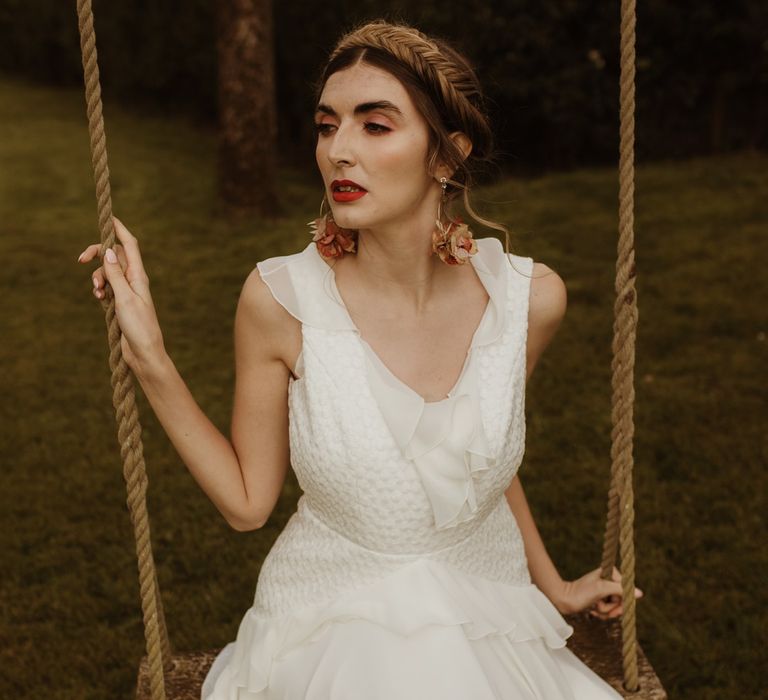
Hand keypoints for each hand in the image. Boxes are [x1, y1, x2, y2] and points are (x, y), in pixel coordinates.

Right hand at [77, 215, 165, 371]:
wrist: (143, 352)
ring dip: (97, 278)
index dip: (120, 230)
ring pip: (106, 272)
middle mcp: (133, 280)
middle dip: (97, 255)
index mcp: (139, 276)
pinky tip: (99, 299)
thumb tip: (108, 250)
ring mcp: (126, 291)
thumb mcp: (125, 298)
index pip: (130, 245)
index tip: (109, 217)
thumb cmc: (139, 326)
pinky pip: (106, 287)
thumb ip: (115, 275)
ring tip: (97, 293)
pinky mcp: (120, 302)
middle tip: (80, 259)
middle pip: (113, 256)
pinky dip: (99, 289)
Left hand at [556, 566, 643, 618]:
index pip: (627, 590)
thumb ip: (620, 590)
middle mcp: (609, 580)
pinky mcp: (600, 600)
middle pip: (622, 601)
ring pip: (615, 608)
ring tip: (594, 606)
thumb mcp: (601, 589)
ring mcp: (605, 591)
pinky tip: (592, 610)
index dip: (621, 600)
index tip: (611, 601)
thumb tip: (639, 593)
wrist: (564, 601)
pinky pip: (609, 611)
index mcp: (611, 573)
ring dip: (605, 611)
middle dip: (611, 607)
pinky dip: (601, 614)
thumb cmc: (581, 592)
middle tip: (599, 605)